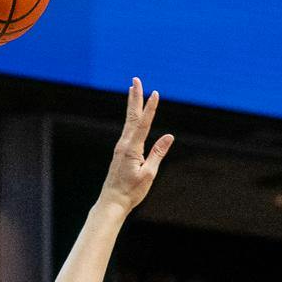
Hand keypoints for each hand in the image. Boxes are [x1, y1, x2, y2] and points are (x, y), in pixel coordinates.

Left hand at [99, 78, 172, 211]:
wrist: (112, 202)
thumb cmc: (131, 191)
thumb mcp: (148, 174)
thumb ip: (158, 153)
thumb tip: (169, 136)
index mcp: (131, 149)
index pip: (143, 124)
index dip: (150, 108)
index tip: (155, 93)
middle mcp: (124, 144)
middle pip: (132, 117)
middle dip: (135, 97)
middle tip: (136, 80)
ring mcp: (121, 147)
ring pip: (129, 121)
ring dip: (132, 104)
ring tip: (133, 89)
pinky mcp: (120, 152)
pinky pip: (128, 130)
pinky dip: (131, 118)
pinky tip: (132, 115)